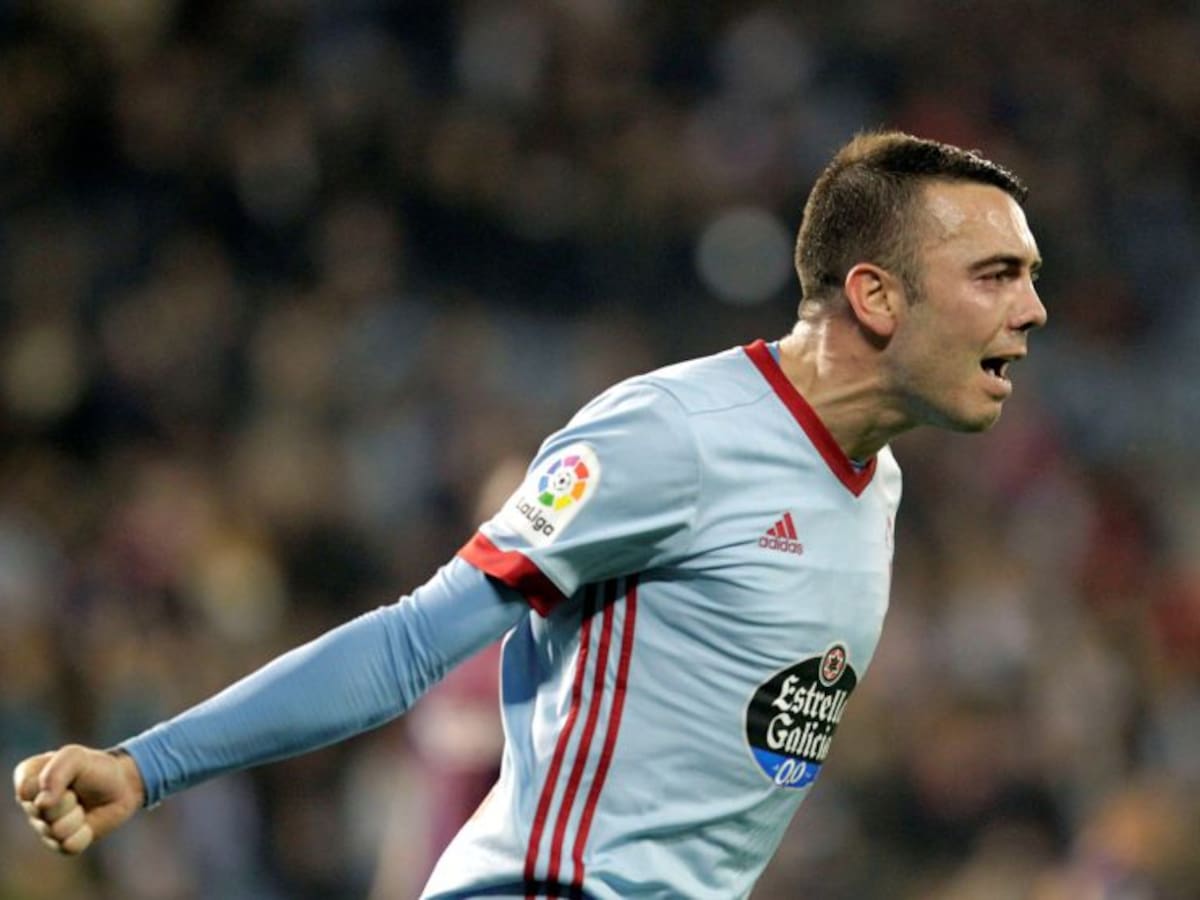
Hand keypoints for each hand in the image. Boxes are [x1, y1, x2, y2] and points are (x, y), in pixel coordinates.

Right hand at [12, 744, 145, 854]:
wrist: (122, 786)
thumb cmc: (96, 768)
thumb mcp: (76, 757)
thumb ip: (55, 773)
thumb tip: (41, 804)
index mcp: (28, 779)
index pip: (26, 791)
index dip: (53, 784)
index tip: (68, 776)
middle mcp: (31, 805)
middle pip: (42, 813)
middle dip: (69, 800)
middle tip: (78, 792)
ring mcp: (44, 827)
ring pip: (56, 831)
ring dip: (77, 816)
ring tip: (83, 806)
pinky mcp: (60, 844)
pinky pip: (69, 846)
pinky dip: (84, 833)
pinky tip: (87, 823)